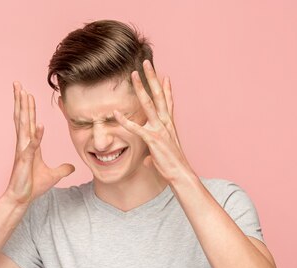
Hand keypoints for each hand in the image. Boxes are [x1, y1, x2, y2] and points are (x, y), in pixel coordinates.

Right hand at [4, 81, 74, 205]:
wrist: (22, 198)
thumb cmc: (33, 186)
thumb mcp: (53, 175)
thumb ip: (62, 169)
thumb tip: (72, 167)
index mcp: (30, 145)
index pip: (29, 121)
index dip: (28, 107)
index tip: (27, 92)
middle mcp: (24, 145)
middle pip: (22, 118)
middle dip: (21, 100)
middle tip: (18, 84)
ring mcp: (24, 152)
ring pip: (24, 126)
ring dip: (25, 110)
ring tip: (25, 94)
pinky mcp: (26, 161)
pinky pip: (32, 146)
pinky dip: (36, 136)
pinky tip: (39, 125)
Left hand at [113, 60, 195, 183]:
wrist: (180, 174)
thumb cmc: (172, 166)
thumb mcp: (162, 156)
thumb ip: (154, 154)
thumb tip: (148, 161)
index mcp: (169, 124)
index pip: (168, 102)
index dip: (165, 88)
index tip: (164, 75)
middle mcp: (166, 123)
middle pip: (158, 95)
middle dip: (152, 78)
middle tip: (147, 63)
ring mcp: (159, 130)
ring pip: (148, 104)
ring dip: (140, 88)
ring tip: (133, 74)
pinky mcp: (152, 140)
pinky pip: (136, 128)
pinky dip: (125, 121)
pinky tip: (115, 113)